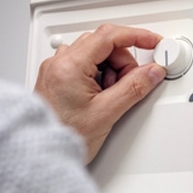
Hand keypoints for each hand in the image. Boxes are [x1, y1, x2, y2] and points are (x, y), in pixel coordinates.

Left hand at [35, 24, 165, 163]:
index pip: (109, 36)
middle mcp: (58, 63)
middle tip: (129, 85)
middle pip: (103, 44)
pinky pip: (84, 65)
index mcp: (69, 66)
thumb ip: (134, 88)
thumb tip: (152, 72)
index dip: (136, 36)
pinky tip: (100, 96)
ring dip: (111, 70)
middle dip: (123, 62)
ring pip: (95, 54)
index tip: (153, 42)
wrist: (39, 156)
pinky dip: (99, 76)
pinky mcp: (57, 79)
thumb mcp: (106, 114)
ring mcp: (56, 70)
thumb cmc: (64, 137)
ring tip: (110, 97)